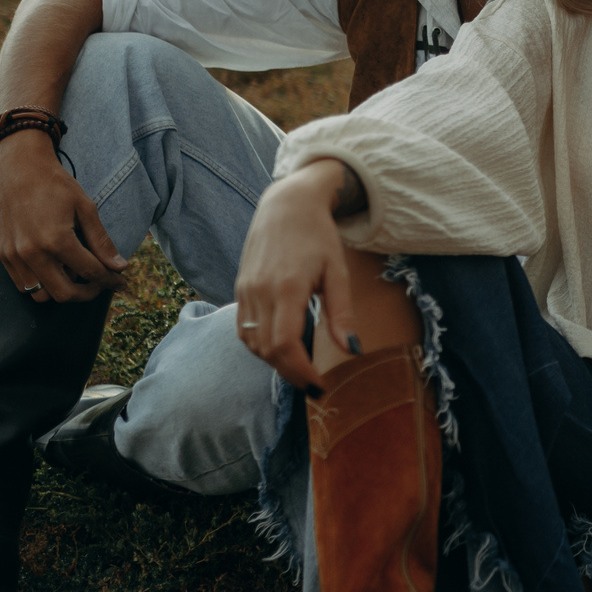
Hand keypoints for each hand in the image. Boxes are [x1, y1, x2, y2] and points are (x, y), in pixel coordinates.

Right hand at [0, 133, 126, 300]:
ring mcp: (14, 256)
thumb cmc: (55, 184)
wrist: (17, 167)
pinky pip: (23, 284)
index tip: (121, 282)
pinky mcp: (3, 254)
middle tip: (99, 283)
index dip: (110, 280)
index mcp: (57, 240)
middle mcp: (32, 253)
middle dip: (88, 293)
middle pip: (65, 294)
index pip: (91, 273)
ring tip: (75, 273)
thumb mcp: (85, 208)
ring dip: (62, 290)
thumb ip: (101, 241)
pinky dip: (41, 283)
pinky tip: (54, 267)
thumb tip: (119, 267)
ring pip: (41, 294)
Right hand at [232, 160, 365, 392]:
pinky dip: (259, 345)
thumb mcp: (338, 272)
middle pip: (267, 350)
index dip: (301, 372)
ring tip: (299, 367)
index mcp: (287, 287)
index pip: (286, 345)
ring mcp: (246, 290)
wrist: (287, 204)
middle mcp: (260, 291)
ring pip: (252, 343)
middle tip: (313, 384)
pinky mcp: (240, 288)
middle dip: (291, 374)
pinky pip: (244, 329)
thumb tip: (352, 350)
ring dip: (274, 362)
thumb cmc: (318, 235)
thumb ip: (341, 313)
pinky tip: (280, 347)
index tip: (319, 386)